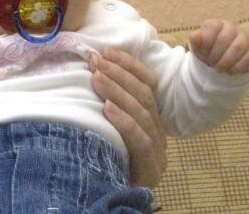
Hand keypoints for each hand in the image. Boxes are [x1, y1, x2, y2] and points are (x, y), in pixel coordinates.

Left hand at [89, 48, 166, 186]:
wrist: (110, 199)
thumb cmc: (103, 156)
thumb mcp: (105, 125)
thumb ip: (106, 102)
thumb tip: (90, 69)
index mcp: (151, 118)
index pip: (148, 83)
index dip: (129, 64)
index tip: (105, 50)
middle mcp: (158, 131)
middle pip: (144, 94)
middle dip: (118, 73)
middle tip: (94, 60)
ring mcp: (157, 151)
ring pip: (142, 113)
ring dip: (117, 91)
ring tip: (96, 77)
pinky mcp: (151, 169)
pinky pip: (141, 140)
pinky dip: (124, 122)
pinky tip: (107, 108)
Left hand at [189, 19, 248, 73]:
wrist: (220, 61)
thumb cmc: (207, 50)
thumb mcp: (198, 46)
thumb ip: (195, 40)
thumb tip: (195, 36)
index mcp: (217, 24)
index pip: (212, 27)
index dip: (206, 43)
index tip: (203, 53)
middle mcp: (232, 28)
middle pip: (224, 39)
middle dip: (215, 54)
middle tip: (211, 63)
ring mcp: (245, 38)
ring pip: (238, 48)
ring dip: (226, 61)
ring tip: (219, 69)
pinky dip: (237, 67)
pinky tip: (230, 71)